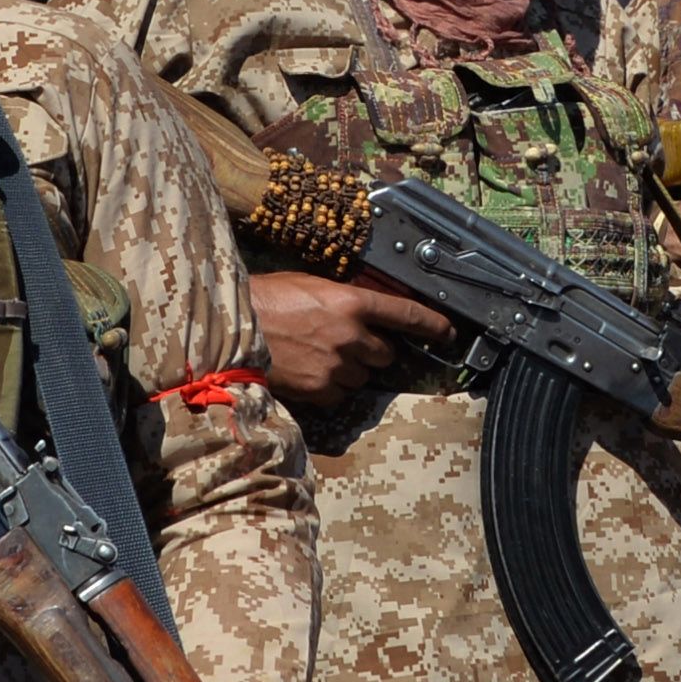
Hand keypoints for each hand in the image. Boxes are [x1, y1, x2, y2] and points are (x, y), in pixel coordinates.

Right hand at [252, 271, 459, 411]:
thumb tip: (363, 312)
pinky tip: (306, 372)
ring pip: (362, 376)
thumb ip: (344, 300)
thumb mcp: (310, 286)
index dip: (432, 324)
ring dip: (349, 370)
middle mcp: (350, 335)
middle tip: (345, 343)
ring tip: (317, 356)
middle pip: (386, 353)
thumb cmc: (266, 300)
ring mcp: (336, 366)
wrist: (232, 329)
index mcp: (351, 302)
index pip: (405, 314)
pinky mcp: (320, 390)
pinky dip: (329, 388)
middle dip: (372, 350)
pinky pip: (339, 395)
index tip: (448, 331)